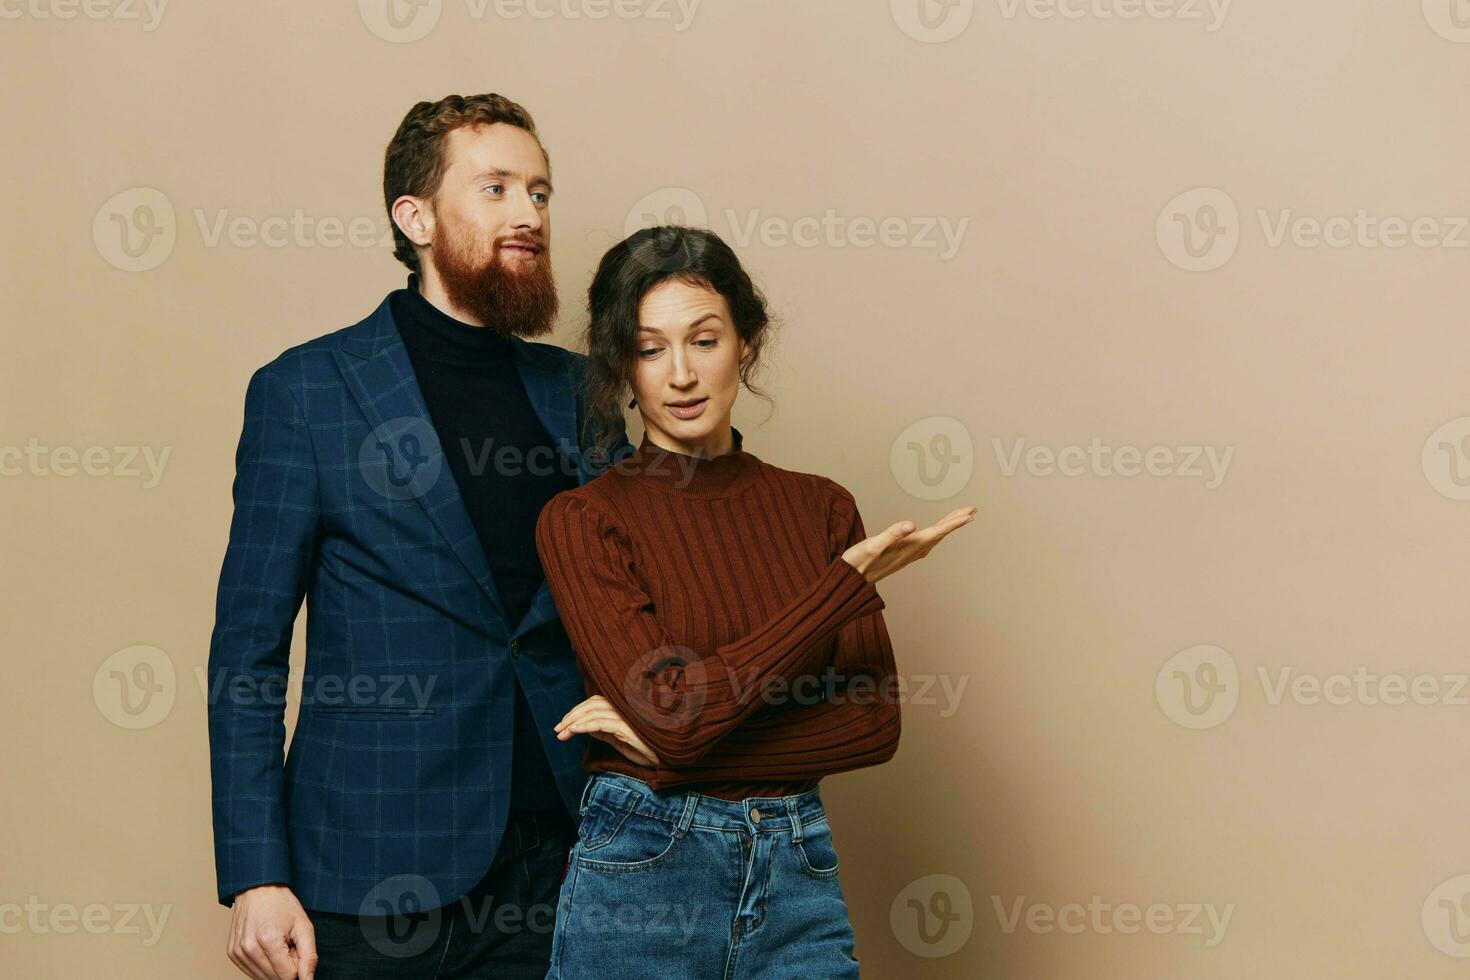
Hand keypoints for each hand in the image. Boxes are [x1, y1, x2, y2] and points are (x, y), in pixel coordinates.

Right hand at [227, 884, 315, 979]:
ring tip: (277, 944)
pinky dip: (263, 964)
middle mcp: (249, 949)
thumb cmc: (281, 904)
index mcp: (268, 941)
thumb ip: (309, 956)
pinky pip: (252, 972)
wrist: (257, 889)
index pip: (288, 976)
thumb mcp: (304, 925)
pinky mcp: (233, 954)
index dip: (298, 964)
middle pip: (275, 979)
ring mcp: (238, 953)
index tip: (296, 947)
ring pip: (263, 978)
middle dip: (286, 966)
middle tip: (287, 944)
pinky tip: (266, 947)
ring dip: (274, 966)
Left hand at [554, 694, 661, 767]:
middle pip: (592, 704)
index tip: (564, 724)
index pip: (595, 701)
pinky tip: (573, 731)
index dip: (577, 710)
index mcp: (623, 707)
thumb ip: (604, 731)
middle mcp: (624, 707)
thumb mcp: (619, 739)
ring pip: (593, 712)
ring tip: (562, 732)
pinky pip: (600, 723)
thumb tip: (585, 727)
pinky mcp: (626, 726)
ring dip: (573, 722)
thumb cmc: (645, 748)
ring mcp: (626, 715)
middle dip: (572, 715)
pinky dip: (584, 725)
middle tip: (557, 728)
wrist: (664, 758)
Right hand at [842, 505, 975, 584]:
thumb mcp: (872, 545)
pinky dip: (936, 534)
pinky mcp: (902, 556)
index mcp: (907, 547)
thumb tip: (912, 524)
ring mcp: (908, 555)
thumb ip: (892, 534)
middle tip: (972, 509)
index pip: (936, 532)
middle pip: (939, 535)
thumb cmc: (858, 562)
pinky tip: (936, 533)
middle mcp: (911, 552)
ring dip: (947, 527)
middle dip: (956, 521)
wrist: (850, 581)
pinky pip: (926, 543)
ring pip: (934, 538)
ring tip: (959, 516)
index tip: (969, 514)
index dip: (953, 523)